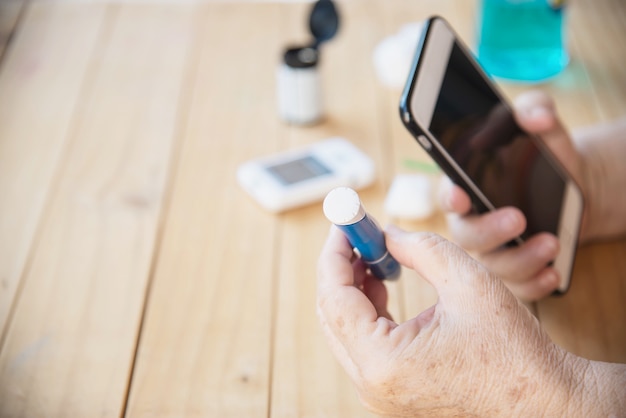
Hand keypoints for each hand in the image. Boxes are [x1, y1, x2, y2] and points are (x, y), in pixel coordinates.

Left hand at [316, 226, 576, 416]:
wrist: (541, 403)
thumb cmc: (514, 352)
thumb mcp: (468, 282)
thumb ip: (420, 249)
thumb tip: (386, 233)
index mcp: (384, 362)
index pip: (335, 298)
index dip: (335, 253)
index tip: (343, 224)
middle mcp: (373, 384)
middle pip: (333, 314)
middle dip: (342, 267)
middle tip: (357, 235)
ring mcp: (380, 393)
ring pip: (345, 329)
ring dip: (355, 287)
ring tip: (375, 255)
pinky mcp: (391, 392)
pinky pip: (363, 345)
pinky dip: (368, 310)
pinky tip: (383, 285)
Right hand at [438, 90, 585, 300]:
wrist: (575, 190)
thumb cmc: (546, 158)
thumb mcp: (544, 130)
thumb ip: (534, 109)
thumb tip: (535, 116)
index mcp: (468, 188)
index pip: (449, 196)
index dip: (450, 198)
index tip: (460, 196)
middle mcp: (473, 223)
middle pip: (466, 236)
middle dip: (490, 230)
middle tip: (519, 218)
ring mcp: (493, 250)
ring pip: (492, 266)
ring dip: (520, 259)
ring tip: (551, 244)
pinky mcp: (515, 271)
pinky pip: (516, 287)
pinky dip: (534, 284)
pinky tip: (553, 273)